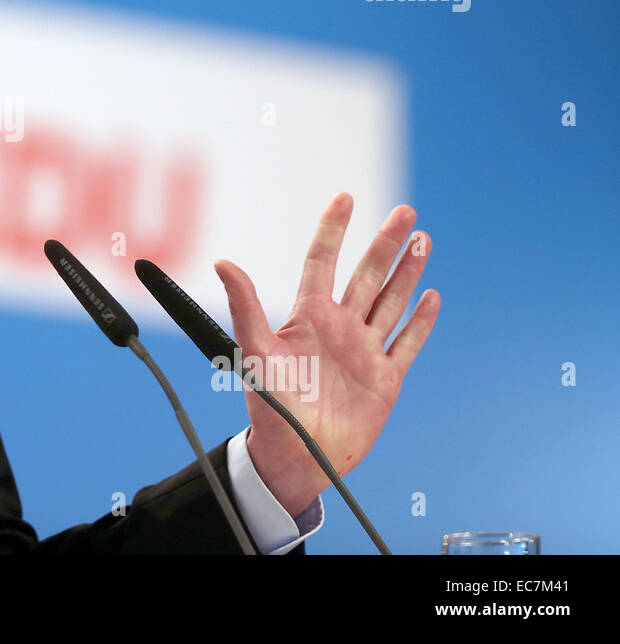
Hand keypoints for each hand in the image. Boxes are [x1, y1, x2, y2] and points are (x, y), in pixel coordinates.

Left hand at [215, 193, 439, 516]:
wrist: (295, 456)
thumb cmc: (270, 406)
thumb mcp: (254, 352)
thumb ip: (245, 307)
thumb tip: (223, 262)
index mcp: (308, 317)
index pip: (322, 263)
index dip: (333, 231)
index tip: (345, 197)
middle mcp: (339, 328)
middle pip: (368, 276)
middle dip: (385, 244)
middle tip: (405, 211)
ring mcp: (364, 351)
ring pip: (391, 302)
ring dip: (407, 272)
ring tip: (422, 240)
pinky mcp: (384, 379)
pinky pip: (406, 344)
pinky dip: (420, 322)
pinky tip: (430, 296)